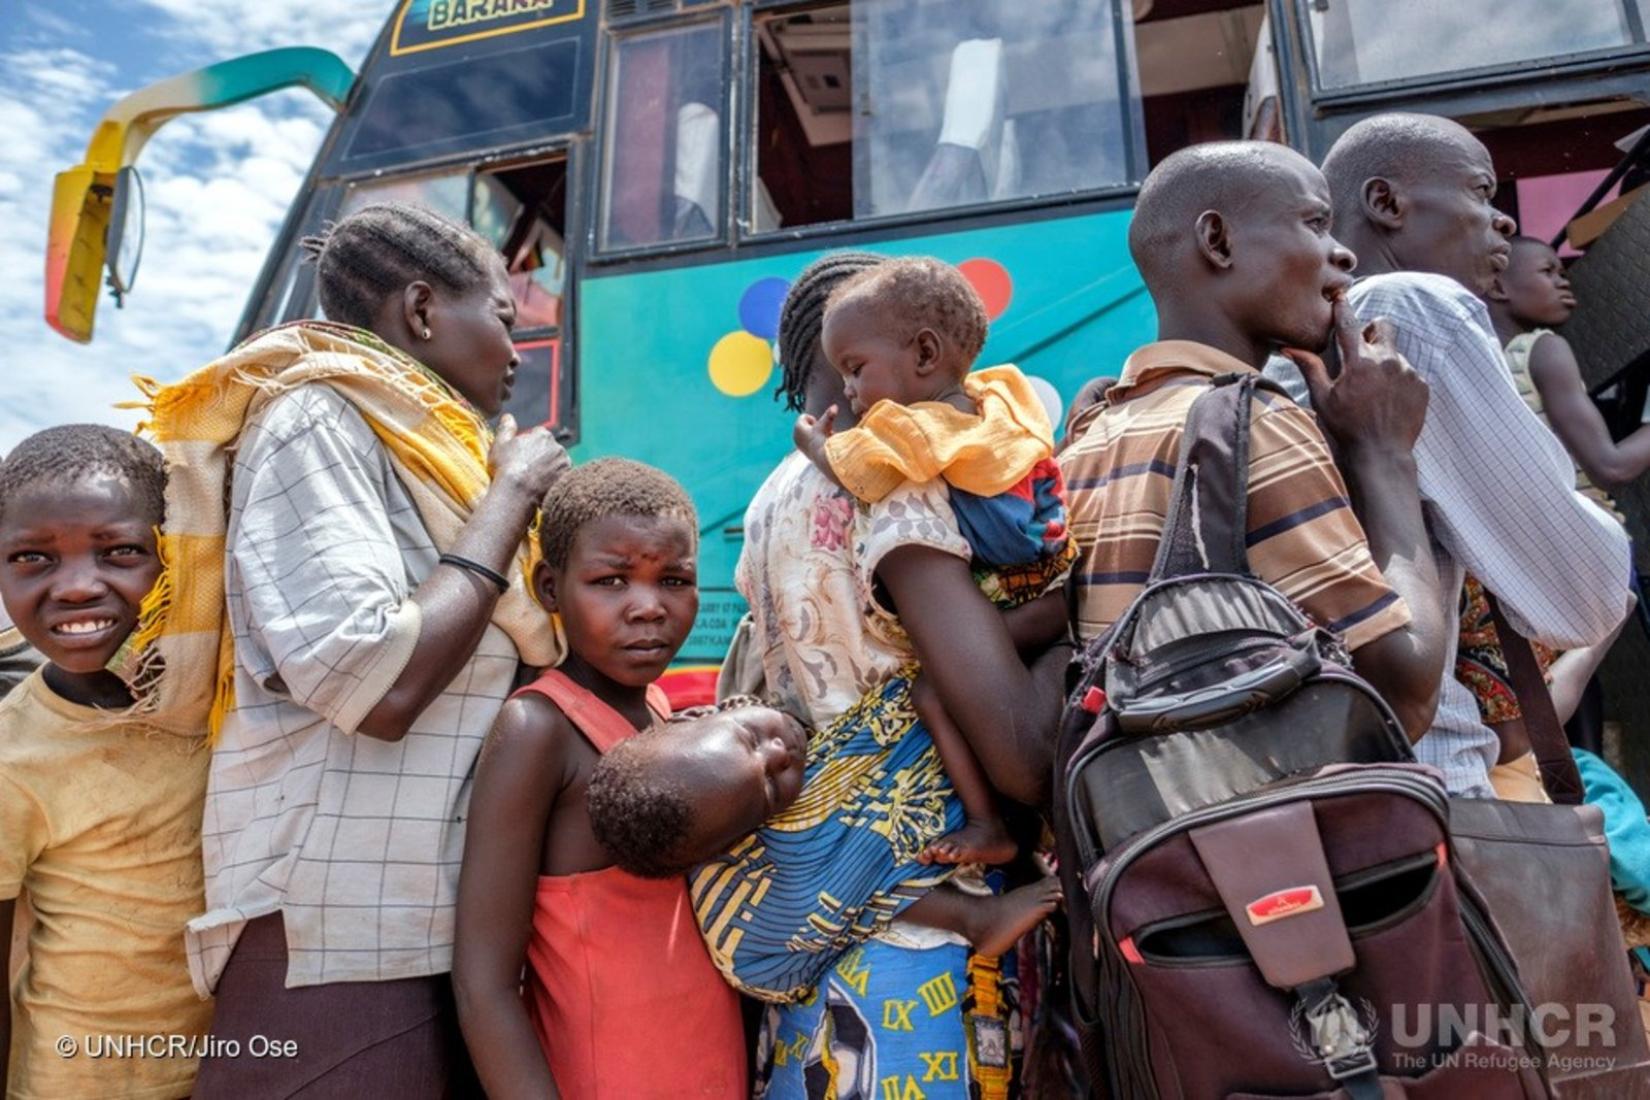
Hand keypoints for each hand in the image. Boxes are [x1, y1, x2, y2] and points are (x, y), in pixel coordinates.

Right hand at [488, 413, 571, 500]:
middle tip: (529, 468)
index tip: (523, 455)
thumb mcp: (500, 444)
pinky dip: (556, 479)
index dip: (530, 444)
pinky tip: (545, 486)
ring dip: (551, 467)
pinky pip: (563, 477)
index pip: (539, 434)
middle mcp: (557, 446)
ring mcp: (564, 463)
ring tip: (537, 479)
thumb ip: (506, 428)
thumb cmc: (506, 467)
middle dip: (542, 455)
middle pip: (550, 449)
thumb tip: (508, 416)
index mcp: (543, 435)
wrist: (517, 492)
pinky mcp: (567, 479)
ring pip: (558, 462)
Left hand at [793, 405, 837, 464]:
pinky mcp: (802, 451)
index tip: (818, 426)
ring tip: (822, 439)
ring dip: (816, 435)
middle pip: (807, 425)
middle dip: (815, 428)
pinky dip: (814, 442)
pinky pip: (808, 442)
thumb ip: (829, 415)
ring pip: (808, 434)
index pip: (805, 417)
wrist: (821, 458)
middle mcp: (795, 435)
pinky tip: (820, 446)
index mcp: (797, 427)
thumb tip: (835, 406)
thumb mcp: (825, 425)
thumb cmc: (822, 439)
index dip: (814, 420)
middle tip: (821, 433)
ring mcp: (798, 444)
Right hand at [1284, 298, 1428, 453]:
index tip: (1340, 297)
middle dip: (1371, 331)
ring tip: (1373, 388)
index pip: (1349, 324)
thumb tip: (1290, 348)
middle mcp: (1387, 361)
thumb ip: (1310, 368)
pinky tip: (1386, 400)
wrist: (1382, 454)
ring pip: (1395, 351)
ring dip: (1383, 361)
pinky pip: (1409, 372)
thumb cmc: (1346, 428)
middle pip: (1383, 326)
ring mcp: (1408, 372)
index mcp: (1359, 362)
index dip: (1343, 308)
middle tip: (1360, 350)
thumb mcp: (1322, 399)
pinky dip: (1397, 379)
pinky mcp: (1421, 385)